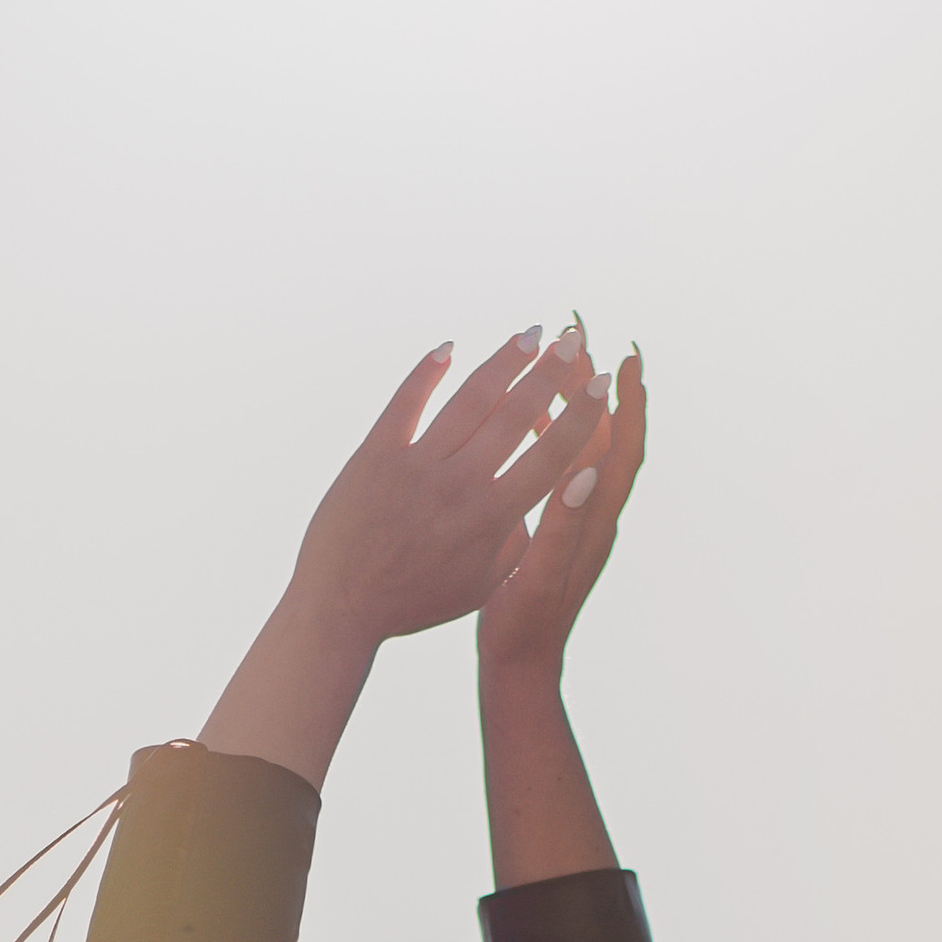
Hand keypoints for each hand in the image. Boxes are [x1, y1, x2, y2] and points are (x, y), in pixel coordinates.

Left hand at [286, 324, 603, 652]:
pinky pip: (407, 400)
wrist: (341, 606)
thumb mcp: (477, 587)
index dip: (580, 415)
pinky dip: (428, 371)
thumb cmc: (413, 602)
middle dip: (549, 372)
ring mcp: (417, 465)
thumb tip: (532, 506)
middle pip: (515, 414)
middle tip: (570, 339)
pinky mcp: (377, 454)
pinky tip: (448, 348)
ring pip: (469, 398)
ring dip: (503, 361)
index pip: (551, 456)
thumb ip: (511, 545)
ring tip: (528, 335)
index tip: (600, 383)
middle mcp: (459, 485)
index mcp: (492, 519)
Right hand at [477, 347, 644, 680]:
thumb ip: (561, 525)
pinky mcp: (558, 531)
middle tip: (582, 341)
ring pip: (583, 450)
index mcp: (594, 523)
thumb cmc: (525, 628)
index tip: (628, 358)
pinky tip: (529, 421)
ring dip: (575, 407)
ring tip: (557, 365)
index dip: (629, 404)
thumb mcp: (537, 575)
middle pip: (605, 438)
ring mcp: (578, 523)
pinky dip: (551, 438)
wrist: (520, 669)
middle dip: (599, 389)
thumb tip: (586, 473)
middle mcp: (594, 517)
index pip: (623, 450)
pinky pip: (560, 469)